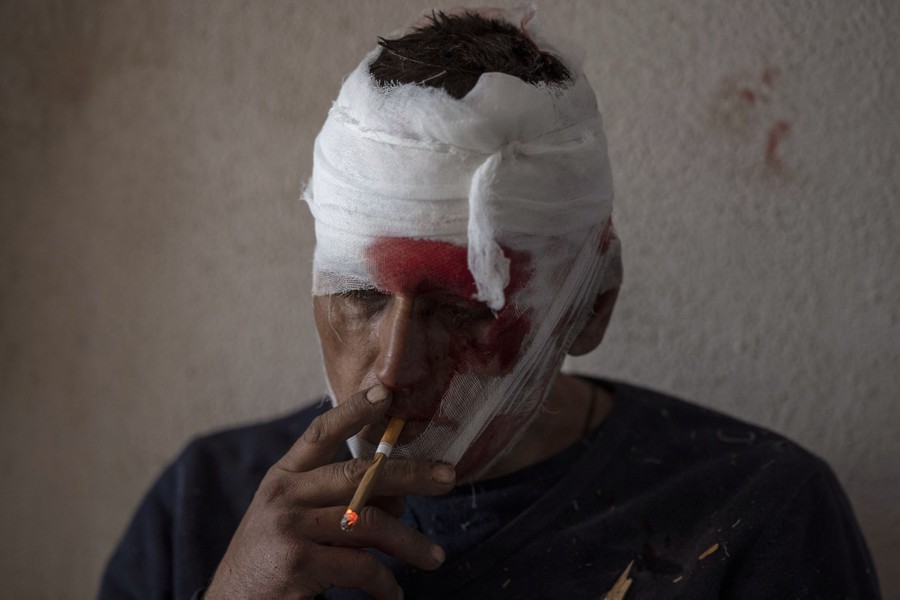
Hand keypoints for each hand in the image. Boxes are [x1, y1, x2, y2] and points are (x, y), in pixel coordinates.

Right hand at [205, 384, 455, 598]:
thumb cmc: (271, 562)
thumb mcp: (297, 522)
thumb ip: (341, 503)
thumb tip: (398, 496)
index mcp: (283, 478)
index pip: (320, 432)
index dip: (353, 410)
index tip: (386, 392)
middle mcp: (284, 494)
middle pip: (358, 473)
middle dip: (410, 473)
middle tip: (448, 477)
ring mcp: (289, 526)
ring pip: (368, 523)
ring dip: (409, 542)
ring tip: (435, 557)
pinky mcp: (297, 561)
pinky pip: (360, 566)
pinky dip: (384, 583)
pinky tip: (393, 594)